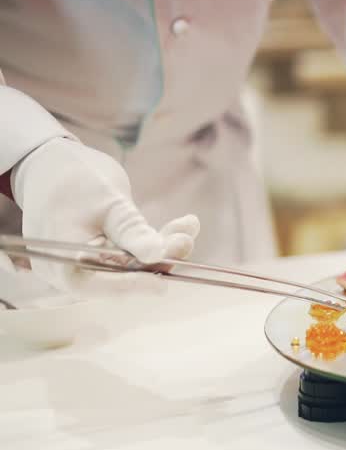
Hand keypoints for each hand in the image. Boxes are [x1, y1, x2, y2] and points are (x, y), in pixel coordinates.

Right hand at [11, 138, 199, 293]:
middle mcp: (70, 271)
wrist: (55, 163)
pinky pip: (131, 255)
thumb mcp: (108, 202)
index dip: (133, 286)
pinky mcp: (103, 254)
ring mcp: (87, 264)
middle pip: (120, 277)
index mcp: (60, 263)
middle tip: (186, 238)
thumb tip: (157, 255)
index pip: (98, 286)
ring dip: (162, 248)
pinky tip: (182, 225)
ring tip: (187, 225)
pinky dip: (153, 242)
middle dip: (158, 259)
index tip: (163, 283)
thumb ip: (131, 230)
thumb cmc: (75, 179)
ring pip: (132, 265)